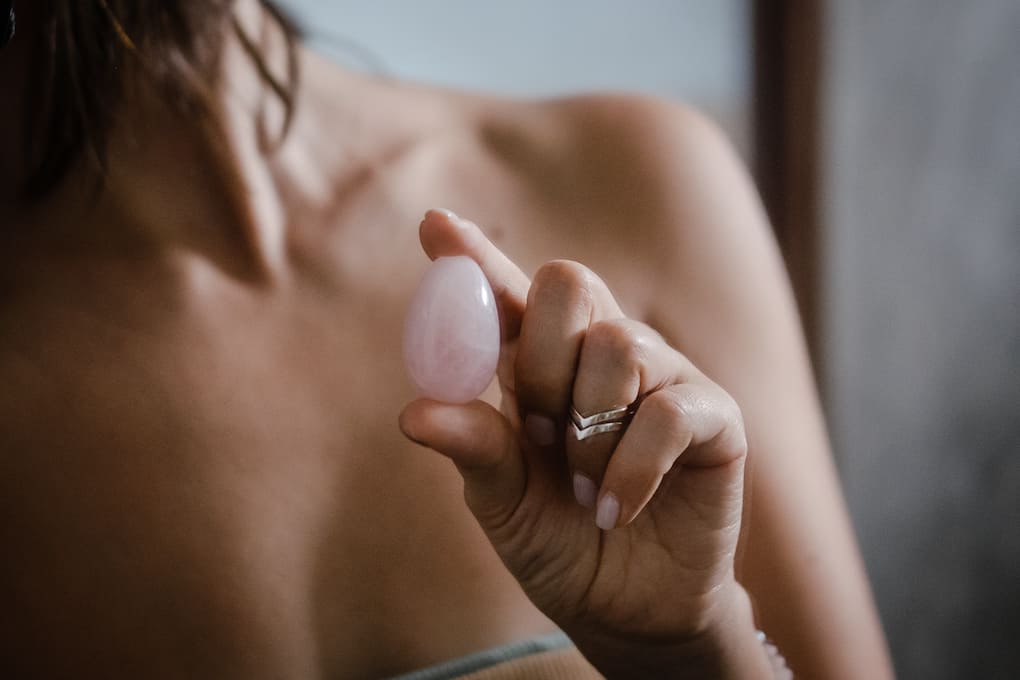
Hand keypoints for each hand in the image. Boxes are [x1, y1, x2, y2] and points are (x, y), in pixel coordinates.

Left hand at [400, 210, 754, 672]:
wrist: (627, 610)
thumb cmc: (560, 542)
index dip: (475, 257)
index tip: (434, 225)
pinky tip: (615, 510)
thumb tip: (413, 412)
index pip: (508, 294)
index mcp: (541, 364)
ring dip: (588, 432)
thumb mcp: (502, 499)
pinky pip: (670, 410)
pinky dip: (631, 467)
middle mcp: (603, 354)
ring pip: (620, 346)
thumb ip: (472, 447)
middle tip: (539, 430)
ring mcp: (664, 378)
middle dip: (541, 359)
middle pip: (569, 283)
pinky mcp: (714, 416)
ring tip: (586, 489)